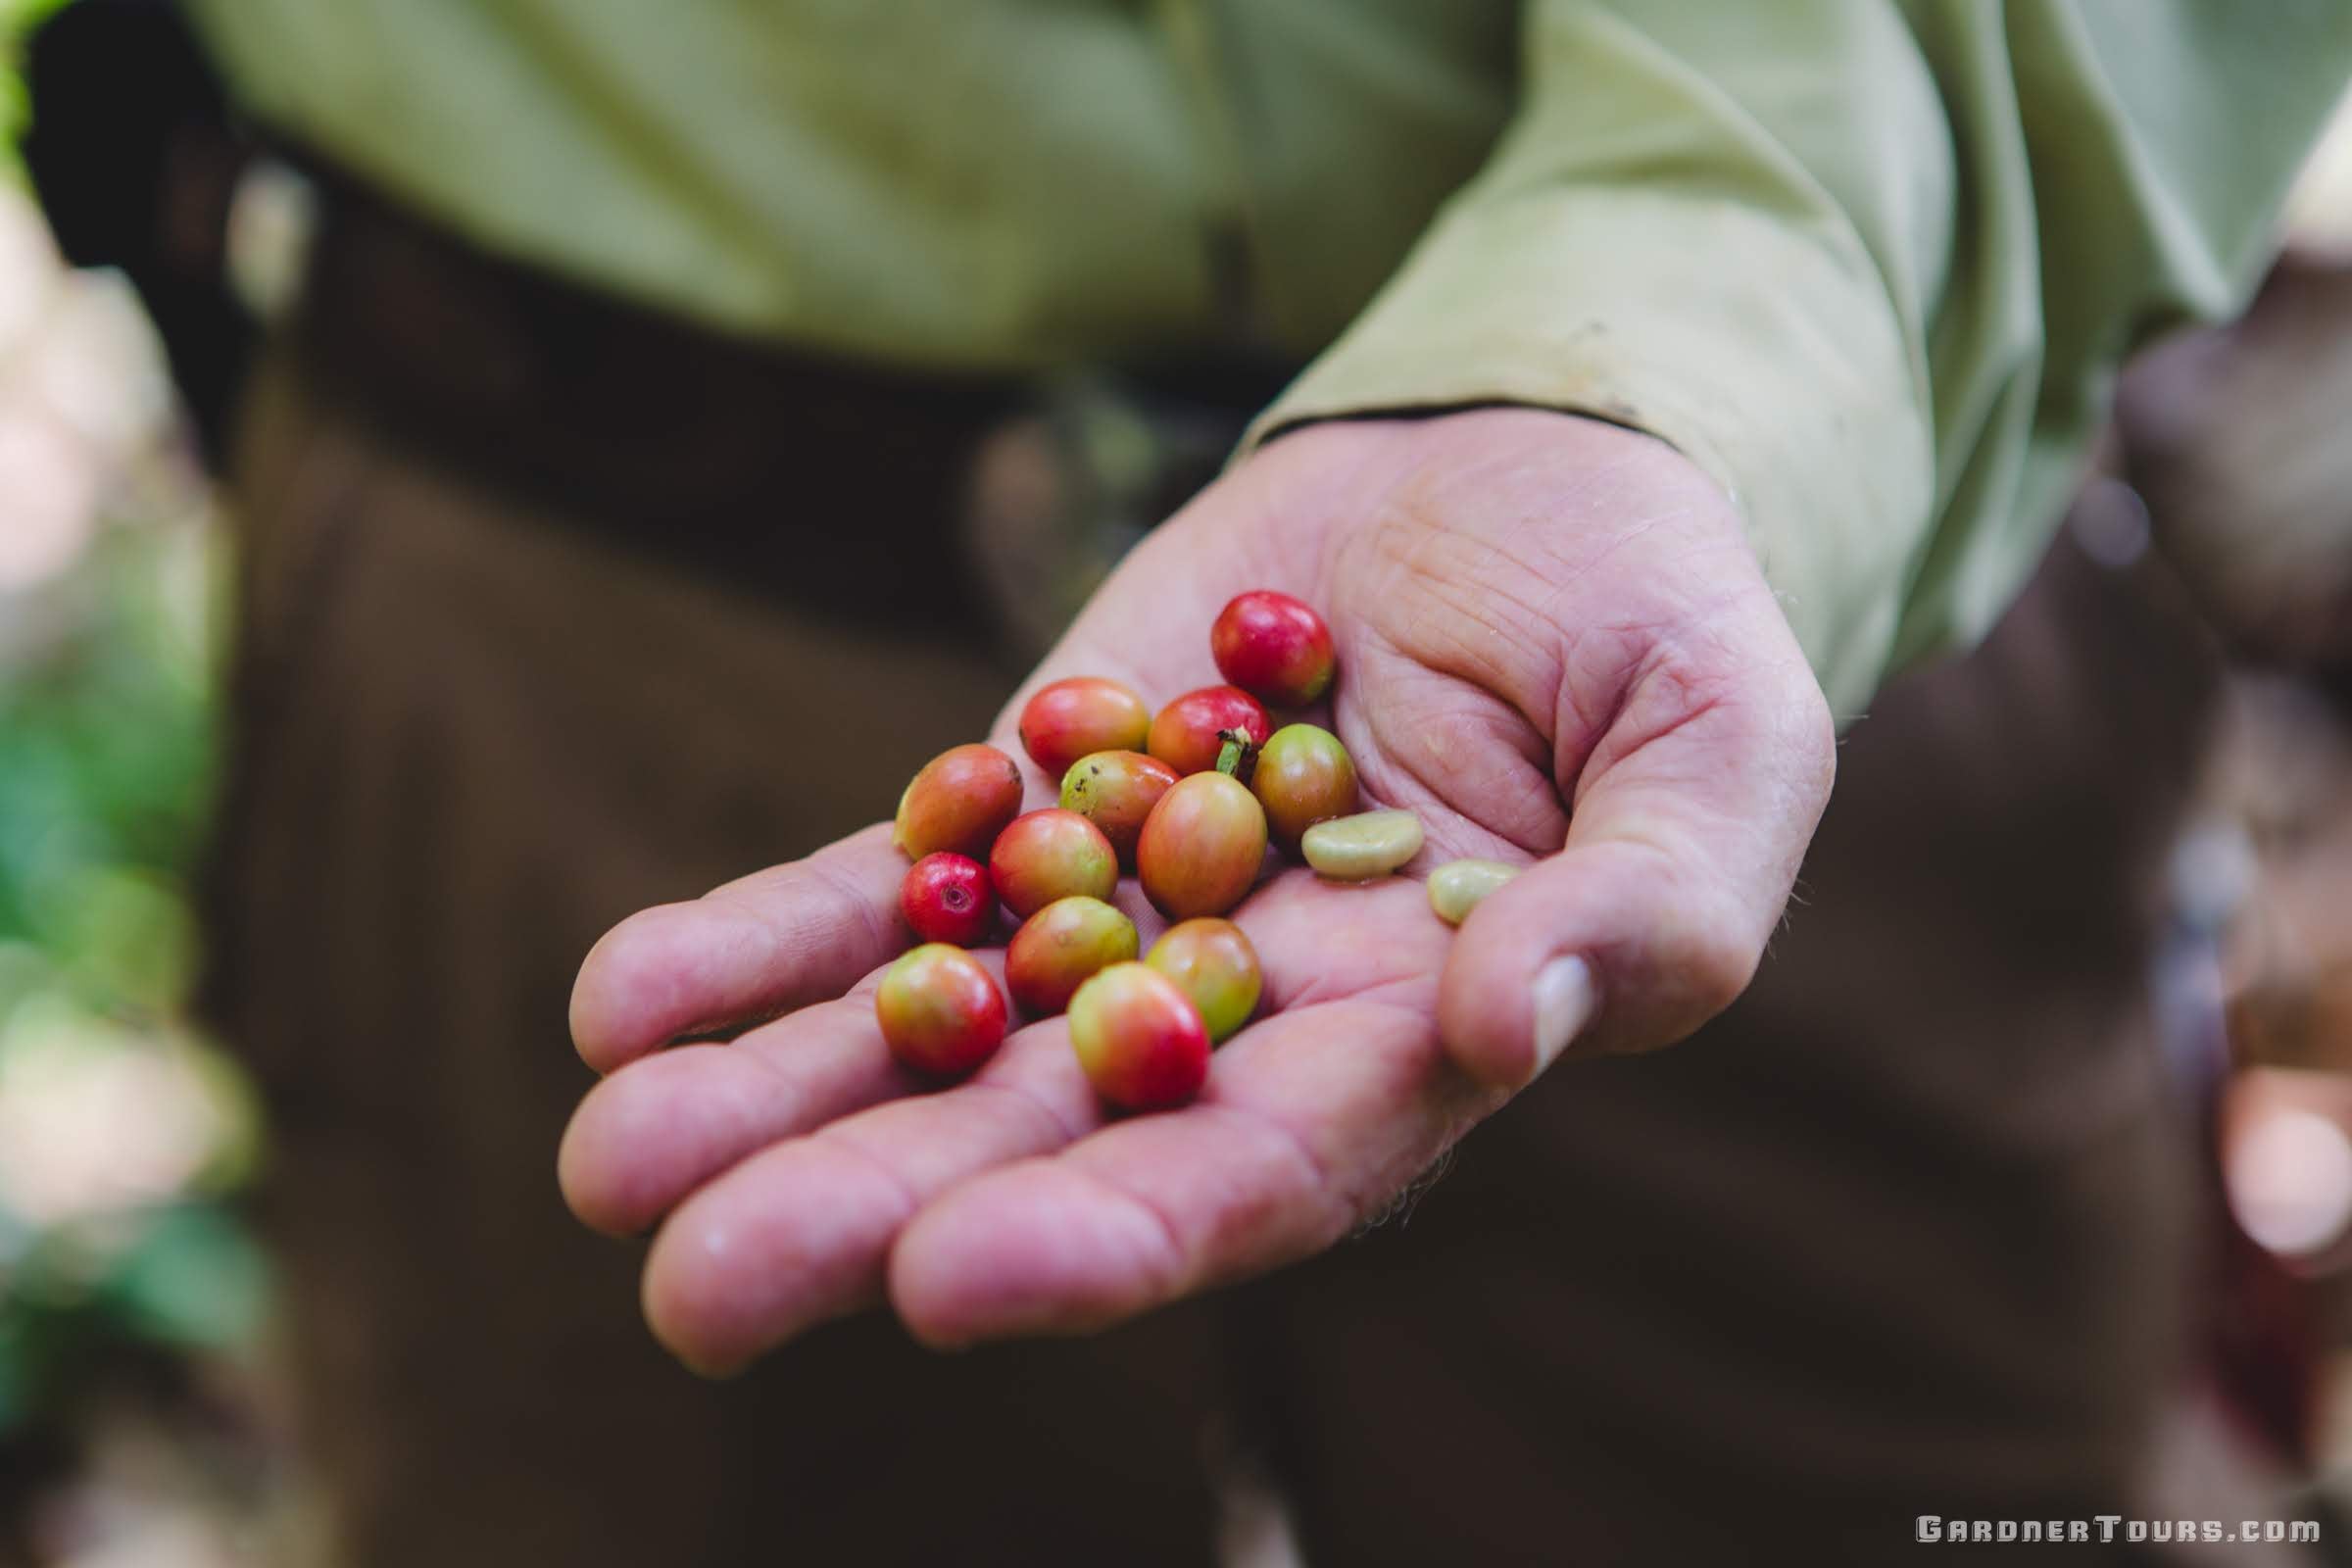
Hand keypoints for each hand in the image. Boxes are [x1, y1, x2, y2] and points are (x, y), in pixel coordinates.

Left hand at [558, 408, 1833, 1371]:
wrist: (1523, 470)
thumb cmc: (1662, 620)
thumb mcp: (1720, 746)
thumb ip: (1651, 905)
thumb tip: (1504, 1023)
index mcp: (1406, 1052)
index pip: (1258, 1174)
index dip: (1114, 1234)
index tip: (949, 1283)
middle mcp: (1236, 1018)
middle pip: (1045, 1140)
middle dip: (875, 1213)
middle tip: (695, 1290)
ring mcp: (1114, 906)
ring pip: (932, 1030)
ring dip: (774, 1100)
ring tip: (609, 1158)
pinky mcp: (1030, 790)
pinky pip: (882, 883)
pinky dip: (763, 947)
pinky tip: (624, 1003)